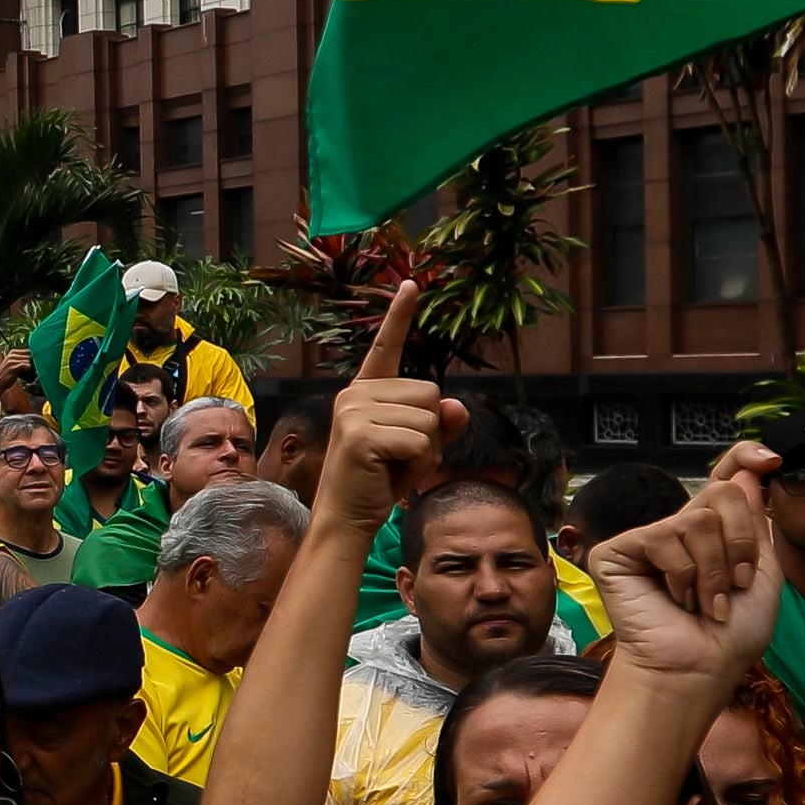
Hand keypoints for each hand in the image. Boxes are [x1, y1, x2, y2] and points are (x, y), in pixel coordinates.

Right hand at [317, 281, 464, 532]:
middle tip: (399, 458)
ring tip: (394, 466)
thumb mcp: (418, 448)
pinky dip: (417, 463)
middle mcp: (355, 394)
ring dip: (425, 450)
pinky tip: (390, 473)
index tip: (411, 285)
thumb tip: (457, 406)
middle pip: (431, 393)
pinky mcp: (361, 433)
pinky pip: (420, 440)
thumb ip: (440, 423)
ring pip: (429, 418)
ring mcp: (355, 411)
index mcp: (365, 392)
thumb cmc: (380, 482)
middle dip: (430, 431)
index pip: (387, 347)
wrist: (347, 519)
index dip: (400, 316)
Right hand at [586, 444, 782, 689]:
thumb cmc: (731, 631)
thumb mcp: (762, 571)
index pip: (724, 480)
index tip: (769, 461)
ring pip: (698, 519)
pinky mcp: (617, 551)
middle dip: (742, 543)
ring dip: (715, 570)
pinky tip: (677, 600)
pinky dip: (683, 574)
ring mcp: (648, 540)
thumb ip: (754, 521)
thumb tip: (745, 472)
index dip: (744, 458)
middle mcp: (680, 530)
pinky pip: (665, 537)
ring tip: (706, 603)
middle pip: (721, 493)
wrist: (700, 666)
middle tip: (738, 584)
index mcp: (715, 533)